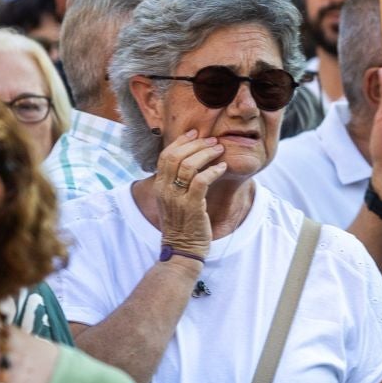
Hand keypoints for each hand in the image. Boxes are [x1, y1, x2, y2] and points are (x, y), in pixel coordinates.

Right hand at [152, 129, 222, 258]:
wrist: (182, 250)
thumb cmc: (182, 224)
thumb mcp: (173, 200)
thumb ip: (177, 181)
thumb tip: (190, 159)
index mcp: (159, 186)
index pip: (165, 155)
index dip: (181, 141)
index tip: (195, 133)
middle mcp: (164, 190)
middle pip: (176, 156)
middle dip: (196, 144)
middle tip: (212, 140)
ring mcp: (177, 199)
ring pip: (188, 165)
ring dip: (206, 154)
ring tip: (219, 150)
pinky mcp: (192, 207)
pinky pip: (201, 180)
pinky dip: (213, 170)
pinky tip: (222, 167)